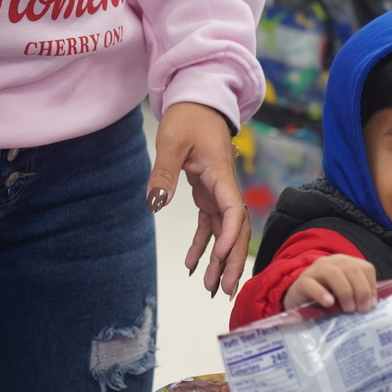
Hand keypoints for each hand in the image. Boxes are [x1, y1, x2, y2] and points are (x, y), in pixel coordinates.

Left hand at [148, 102, 248, 296]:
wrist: (199, 102)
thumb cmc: (189, 116)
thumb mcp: (172, 141)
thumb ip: (164, 172)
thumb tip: (155, 203)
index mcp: (221, 176)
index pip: (233, 211)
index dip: (230, 236)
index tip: (221, 255)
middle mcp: (224, 188)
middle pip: (235, 230)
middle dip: (231, 261)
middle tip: (224, 289)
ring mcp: (217, 192)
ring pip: (225, 232)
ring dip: (219, 259)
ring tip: (209, 286)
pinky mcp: (208, 194)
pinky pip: (209, 225)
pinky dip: (202, 245)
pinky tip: (191, 264)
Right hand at [284, 254, 377, 312]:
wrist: (299, 303)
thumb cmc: (326, 300)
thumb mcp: (345, 297)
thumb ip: (358, 296)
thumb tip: (372, 305)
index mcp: (346, 263)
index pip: (365, 268)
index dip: (371, 286)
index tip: (371, 305)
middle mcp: (332, 262)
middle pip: (352, 269)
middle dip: (361, 290)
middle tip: (361, 310)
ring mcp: (315, 270)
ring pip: (334, 273)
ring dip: (345, 292)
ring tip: (348, 309)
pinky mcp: (301, 282)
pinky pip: (311, 284)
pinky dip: (321, 293)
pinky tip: (329, 304)